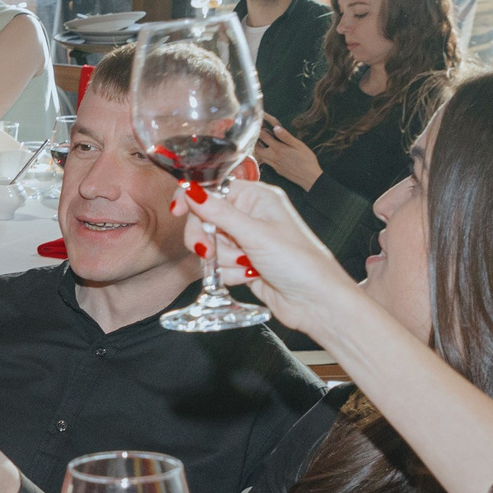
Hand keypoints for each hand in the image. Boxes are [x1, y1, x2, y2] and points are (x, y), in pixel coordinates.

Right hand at [172, 177, 363, 339]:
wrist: (315, 302)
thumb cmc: (299, 262)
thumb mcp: (255, 233)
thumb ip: (218, 212)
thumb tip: (190, 190)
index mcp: (258, 198)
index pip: (213, 190)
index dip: (193, 200)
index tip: (177, 212)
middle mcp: (251, 216)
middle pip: (205, 219)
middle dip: (209, 239)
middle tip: (212, 252)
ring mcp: (247, 240)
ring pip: (210, 245)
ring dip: (224, 260)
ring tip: (248, 266)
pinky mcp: (243, 263)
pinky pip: (218, 265)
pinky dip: (228, 274)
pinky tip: (249, 276)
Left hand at [252, 117, 322, 189]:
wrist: (309, 178)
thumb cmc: (306, 160)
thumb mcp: (298, 145)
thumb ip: (286, 137)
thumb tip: (276, 128)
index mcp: (278, 149)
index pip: (264, 137)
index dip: (260, 129)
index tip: (259, 125)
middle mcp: (273, 157)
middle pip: (257, 149)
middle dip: (256, 141)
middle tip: (258, 136)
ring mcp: (274, 165)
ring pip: (261, 157)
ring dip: (260, 150)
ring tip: (263, 144)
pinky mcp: (277, 170)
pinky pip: (267, 162)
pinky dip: (266, 157)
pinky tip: (272, 154)